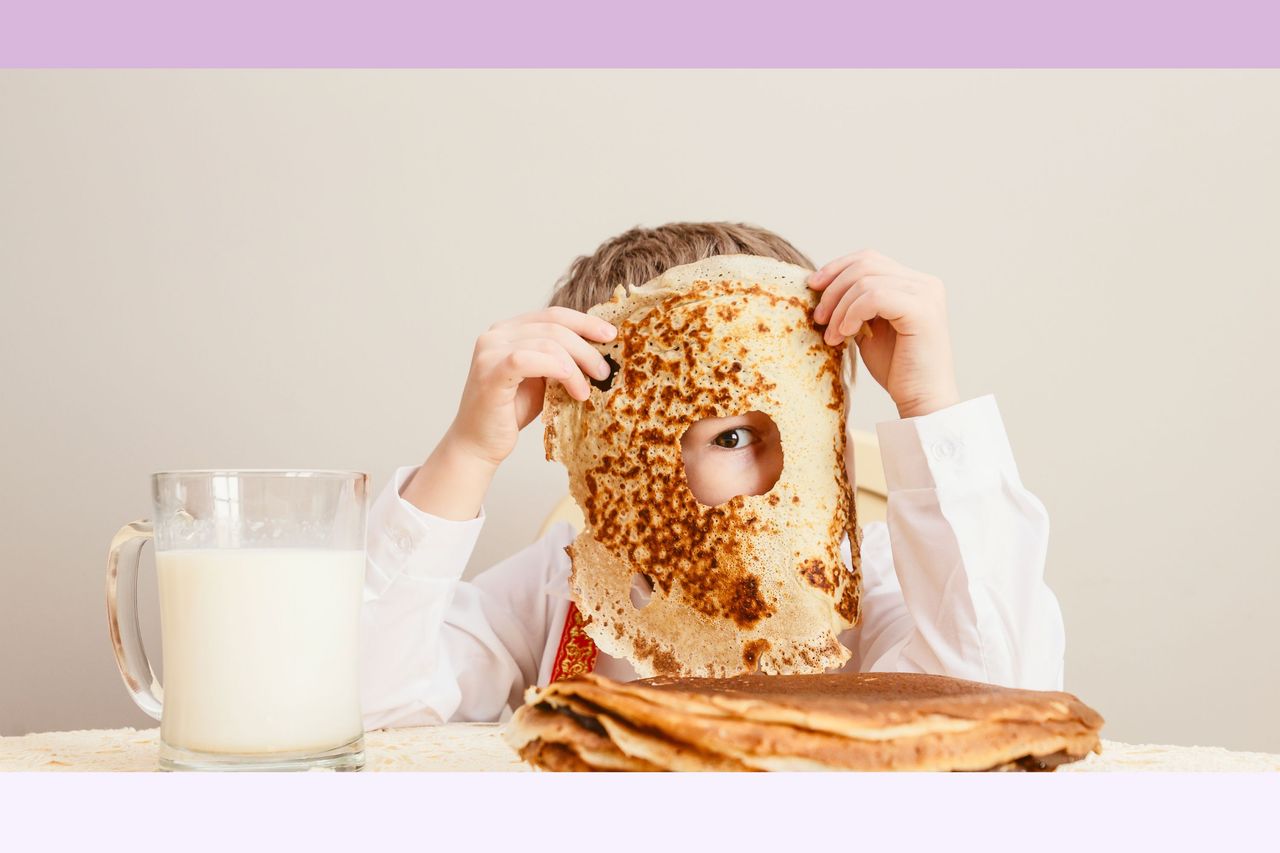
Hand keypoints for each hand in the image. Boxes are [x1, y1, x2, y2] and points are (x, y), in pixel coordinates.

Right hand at [401, 307, 616, 520]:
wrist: (479, 444)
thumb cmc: (511, 412)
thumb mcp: (542, 378)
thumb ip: (559, 359)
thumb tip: (598, 349)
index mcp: (508, 330)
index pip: (553, 315)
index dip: (585, 322)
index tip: (610, 336)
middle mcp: (495, 334)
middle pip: (553, 326)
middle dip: (586, 348)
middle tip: (603, 372)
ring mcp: (489, 351)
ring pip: (546, 343)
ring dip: (575, 366)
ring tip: (585, 391)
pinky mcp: (489, 372)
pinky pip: (527, 359)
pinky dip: (555, 367)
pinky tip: (570, 383)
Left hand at [808, 249, 958, 418]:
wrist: (921, 400)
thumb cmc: (896, 369)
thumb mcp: (869, 328)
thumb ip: (855, 304)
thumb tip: (820, 284)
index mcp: (913, 283)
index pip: (868, 259)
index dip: (836, 268)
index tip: (812, 287)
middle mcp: (924, 283)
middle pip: (865, 264)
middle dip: (833, 289)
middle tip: (818, 318)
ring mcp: (925, 294)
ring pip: (866, 280)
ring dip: (840, 307)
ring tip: (832, 336)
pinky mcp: (922, 310)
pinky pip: (874, 297)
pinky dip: (852, 313)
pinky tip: (846, 334)